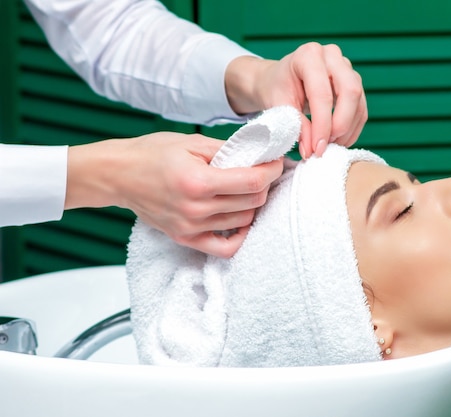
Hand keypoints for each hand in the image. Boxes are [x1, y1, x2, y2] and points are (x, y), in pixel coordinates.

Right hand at [65, 132, 283, 256]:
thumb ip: (228, 150)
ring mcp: (191, 228)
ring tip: (247, 189)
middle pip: (253, 203)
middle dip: (265, 185)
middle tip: (263, 172)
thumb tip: (260, 154)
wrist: (117, 174)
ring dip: (253, 205)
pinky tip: (240, 218)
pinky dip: (240, 235)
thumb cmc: (152, 153)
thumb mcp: (192, 142)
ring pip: (244, 222)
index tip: (277, 162)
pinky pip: (225, 248)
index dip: (272, 170)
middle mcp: (196, 209)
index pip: (253, 182)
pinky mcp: (186, 239)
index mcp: (198, 181)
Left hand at [225, 42, 367, 158]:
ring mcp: (346, 67)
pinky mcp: (354, 82)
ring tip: (329, 146)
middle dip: (340, 125)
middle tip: (326, 145)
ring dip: (347, 130)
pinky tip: (338, 141)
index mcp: (308, 55)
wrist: (280, 80)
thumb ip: (297, 126)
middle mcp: (332, 56)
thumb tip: (311, 150)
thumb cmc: (277, 89)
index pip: (322, 94)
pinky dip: (352, 129)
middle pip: (350, 91)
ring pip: (358, 102)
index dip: (322, 125)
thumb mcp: (280, 106)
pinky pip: (361, 108)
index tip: (317, 148)